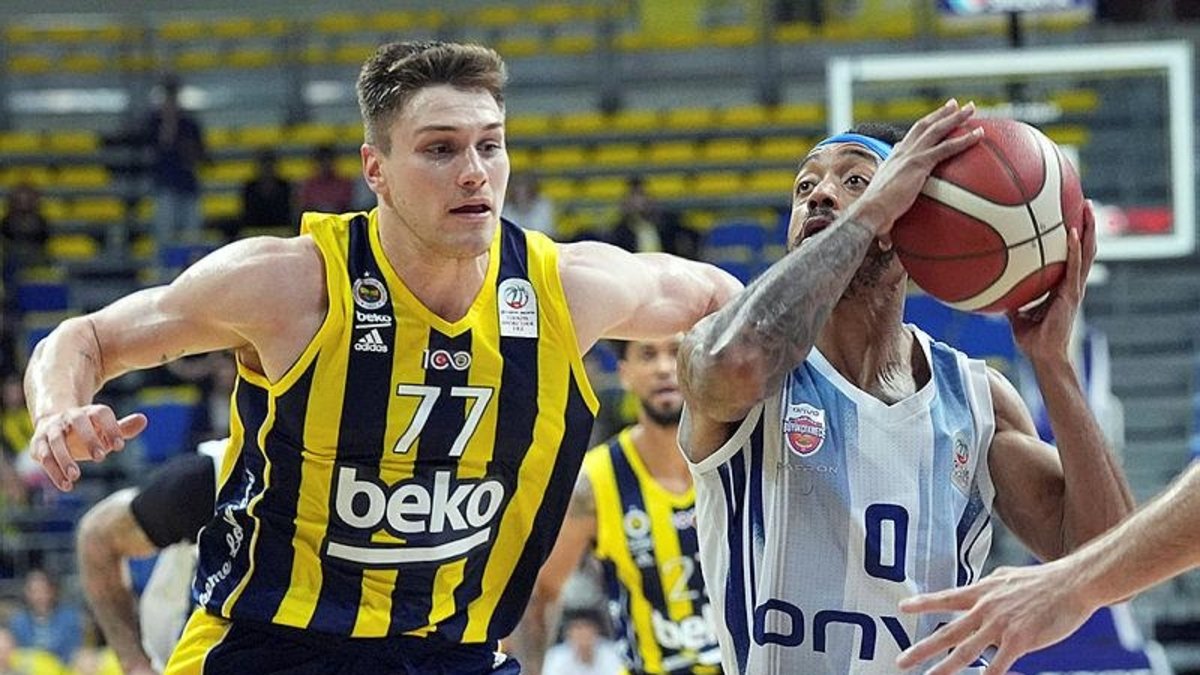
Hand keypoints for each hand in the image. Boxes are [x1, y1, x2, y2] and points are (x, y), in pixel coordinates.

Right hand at [30, 405, 146, 490]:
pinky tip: (66, 486)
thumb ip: (123, 428)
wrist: (54, 424)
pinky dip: (53, 471)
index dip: (111, 427)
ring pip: (55, 441)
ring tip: (75, 477)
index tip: (119, 446)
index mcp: (89, 412)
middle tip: (100, 458)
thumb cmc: (88, 430)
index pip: (101, 413)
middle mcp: (69, 417)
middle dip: (88, 438)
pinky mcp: (38, 443)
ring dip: (64, 458)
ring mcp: (51, 429)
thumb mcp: (105, 429)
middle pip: (78, 421)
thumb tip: (144, 419)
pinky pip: (43, 456)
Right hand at [851, 99, 982, 240]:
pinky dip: (964, 138)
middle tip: (954, 105)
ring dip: (954, 117)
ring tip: (971, 108)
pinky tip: (981, 133)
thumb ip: (888, 228)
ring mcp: (910, 156)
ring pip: (936, 129)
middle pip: (923, 127)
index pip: (906, 143)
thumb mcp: (882, 219)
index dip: (918, 133)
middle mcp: (900, 154)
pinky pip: (947, 147)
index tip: (929, 126)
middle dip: (939, 114)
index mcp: (891, 163)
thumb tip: (886, 248)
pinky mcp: (919, 163)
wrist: (869, 213)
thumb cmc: (872, 221)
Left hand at [895, 562, 1094, 673]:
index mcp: (982, 592)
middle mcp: (985, 609)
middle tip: (902, 660)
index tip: (902, 607)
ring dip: (944, 668)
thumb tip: (981, 586)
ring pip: (965, 652)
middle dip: (922, 648)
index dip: (923, 603)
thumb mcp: (1007, 576)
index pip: (946, 598)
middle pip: (948, 632)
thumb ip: (989, 586)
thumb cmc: (1044, 580)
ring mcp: (1000, 626)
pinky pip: (998, 665)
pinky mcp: (1019, 640)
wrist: (1072, 582)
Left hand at [1007, 200, 1096, 362]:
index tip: (1073, 216)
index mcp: (1062, 287)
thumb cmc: (1032, 339)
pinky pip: (1073, 268)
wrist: (1043, 356)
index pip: (1072, 256)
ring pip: (1087, 253)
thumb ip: (1012, 299)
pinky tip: (1072, 234)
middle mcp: (1072, 284)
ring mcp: (1073, 289)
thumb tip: (994, 289)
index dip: (1076, 237)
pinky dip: (1074, 250)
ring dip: (1089, 230)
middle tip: (1087, 202)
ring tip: (1088, 208)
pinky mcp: (1070, 296)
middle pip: (1085, 248)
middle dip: (1088, 225)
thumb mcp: (1017, 314)